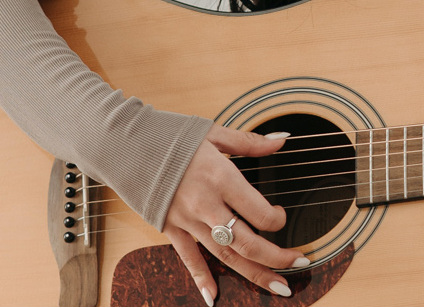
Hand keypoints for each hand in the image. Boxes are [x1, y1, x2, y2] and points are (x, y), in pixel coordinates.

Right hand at [163, 125, 308, 303]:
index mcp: (221, 177)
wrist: (124, 145)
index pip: (259, 212)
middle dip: (277, 258)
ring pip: (225, 255)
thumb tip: (281, 139)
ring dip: (253, 273)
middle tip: (298, 265)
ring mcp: (187, 220)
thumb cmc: (170, 136)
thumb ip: (250, 142)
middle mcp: (206, 204)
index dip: (278, 219)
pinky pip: (188, 258)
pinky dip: (201, 279)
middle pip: (247, 242)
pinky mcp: (170, 228)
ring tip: (277, 287)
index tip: (281, 216)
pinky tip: (213, 297)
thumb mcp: (214, 133)